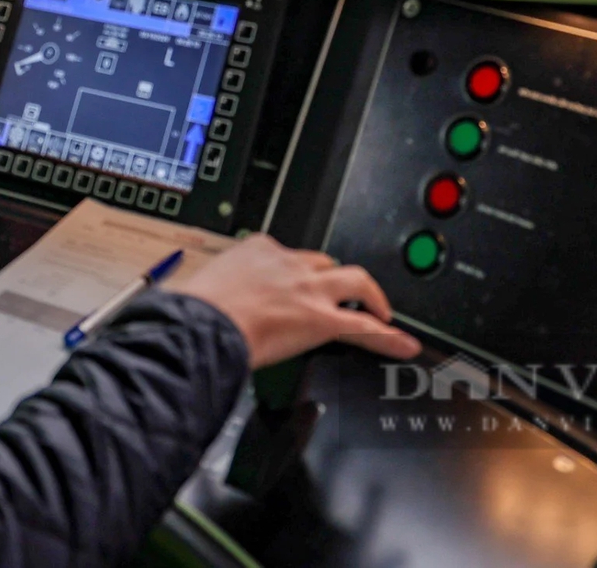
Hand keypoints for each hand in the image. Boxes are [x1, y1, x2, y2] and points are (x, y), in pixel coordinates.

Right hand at [172, 234, 420, 367]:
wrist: (201, 326)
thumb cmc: (194, 312)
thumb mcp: (200, 288)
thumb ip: (212, 292)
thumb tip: (194, 303)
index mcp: (257, 251)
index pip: (287, 255)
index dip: (295, 272)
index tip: (295, 283)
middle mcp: (288, 264)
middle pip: (325, 264)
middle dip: (334, 279)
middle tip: (342, 296)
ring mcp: (308, 290)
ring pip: (356, 283)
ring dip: (371, 297)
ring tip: (382, 312)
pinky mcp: (321, 319)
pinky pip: (364, 326)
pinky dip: (388, 337)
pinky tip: (402, 344)